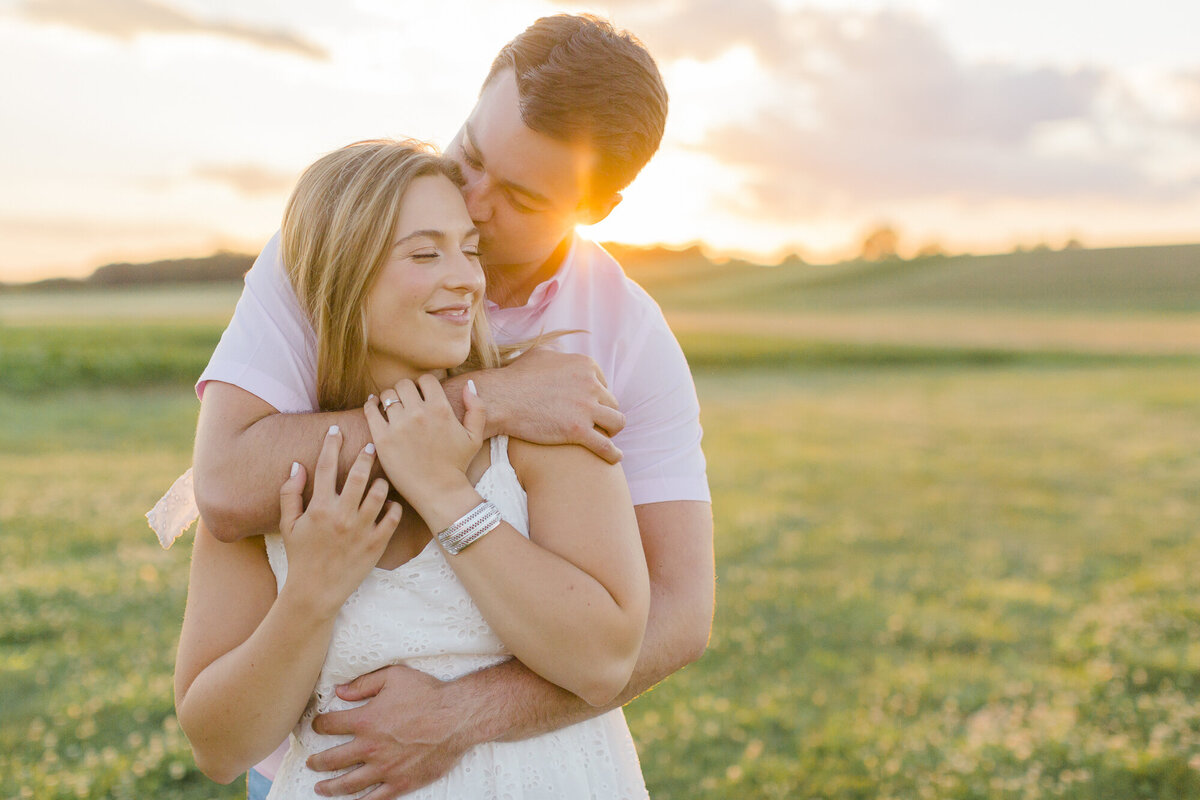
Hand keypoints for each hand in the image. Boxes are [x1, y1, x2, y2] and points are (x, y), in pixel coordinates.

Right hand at [278, 426, 401, 616]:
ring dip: (382, 481)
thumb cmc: (301, 556)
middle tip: (372, 445)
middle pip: (357, 475)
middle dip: (365, 455)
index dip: (330, 444)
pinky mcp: (376, 544)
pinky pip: (393, 517)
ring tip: (381, 479)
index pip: (324, 467)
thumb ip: (290, 493)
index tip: (335, 430)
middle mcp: (341, 515)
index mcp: (319, 508)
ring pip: (379, 493)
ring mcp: (361, 530)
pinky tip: (392, 504)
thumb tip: (297, 465)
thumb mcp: (288, 525)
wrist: (315, 592)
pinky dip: (395, 507)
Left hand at [307, 665, 474, 797]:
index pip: (330, 726)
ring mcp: (385, 768)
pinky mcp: (401, 782)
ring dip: (330, 787)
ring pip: (348, 784)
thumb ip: (364, 683)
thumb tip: (339, 691)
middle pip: (332, 760)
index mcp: (365, 721)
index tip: (316, 726)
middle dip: (317, 762)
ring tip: (320, 788)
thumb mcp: (394, 676)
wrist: (458, 716)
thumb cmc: (427, 693)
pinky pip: (375, 798)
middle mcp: (370, 748)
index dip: (319, 725)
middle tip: (311, 763)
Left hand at [365, 375, 485, 504]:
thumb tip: (468, 384)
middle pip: (404, 384)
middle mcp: (419, 413)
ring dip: (389, 398)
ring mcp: (399, 426)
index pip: (426, 379)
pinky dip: (371, 404)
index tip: (421, 394)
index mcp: (441, 409)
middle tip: (405, 401)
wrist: (439, 492)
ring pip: (386, 395)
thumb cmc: (457, 464)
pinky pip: (370, 410)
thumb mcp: (474, 436)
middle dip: (405, 390)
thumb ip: (477, 408)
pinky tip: (374, 406)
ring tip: (391, 407)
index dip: (424, 385)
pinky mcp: (382, 439)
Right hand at [485, 348, 624, 463]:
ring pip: (617, 422)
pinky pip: (606, 446)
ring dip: (612, 430)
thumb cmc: (515, 377)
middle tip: (593, 424)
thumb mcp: (540, 354)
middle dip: (604, 413)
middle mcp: (590, 384)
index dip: (597, 397)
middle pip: (612, 402)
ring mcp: (586, 407)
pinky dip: (613, 453)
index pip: (603, 384)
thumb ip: (558, 355)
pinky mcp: (578, 430)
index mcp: (585, 365)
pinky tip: (614, 457)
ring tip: (605, 437)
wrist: (500, 399)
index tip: (588, 407)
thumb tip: (561, 356)